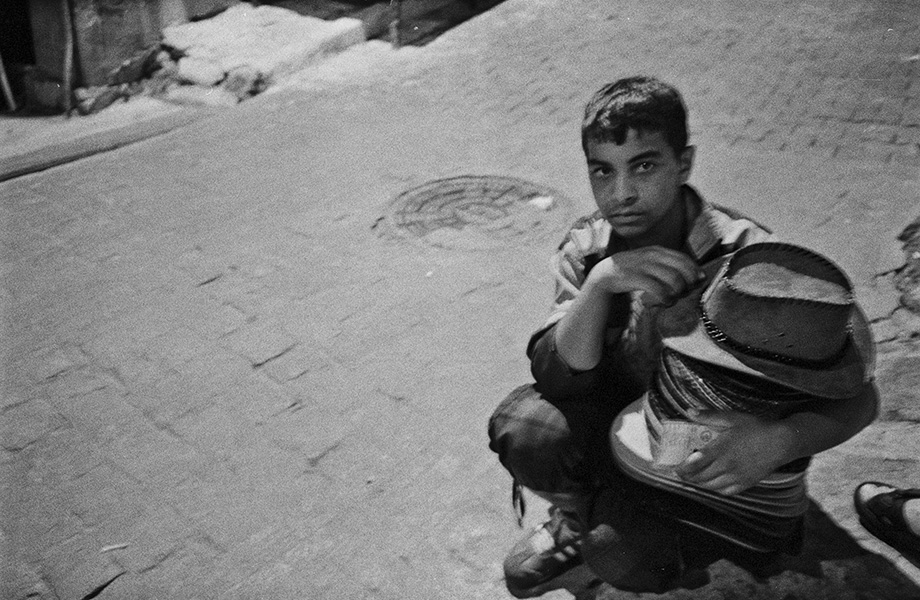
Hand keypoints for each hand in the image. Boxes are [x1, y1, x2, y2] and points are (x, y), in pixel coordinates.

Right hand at [588, 247, 702, 306]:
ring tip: (673, 299)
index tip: (698, 282)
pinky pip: (657, 288)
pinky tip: (665, 302)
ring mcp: (641, 265)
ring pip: (672, 278)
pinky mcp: (633, 278)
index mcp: (654, 250)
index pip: (682, 257)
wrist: (601, 278)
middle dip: (688, 282)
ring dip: (678, 292)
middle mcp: (649, 255)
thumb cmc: (629, 275)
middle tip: (685, 293)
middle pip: (681, 267)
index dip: (694, 270)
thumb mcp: (647, 264)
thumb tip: (699, 275)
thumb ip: (667, 266)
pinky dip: (665, 297)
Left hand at [674, 410, 793, 495]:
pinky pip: (724, 491)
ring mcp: (736, 477)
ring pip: (710, 486)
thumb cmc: (757, 428)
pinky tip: (711, 483)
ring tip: (693, 478)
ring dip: (699, 483)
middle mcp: (726, 466)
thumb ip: (709, 416)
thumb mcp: (732, 418)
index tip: (675, 467)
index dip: (682, 468)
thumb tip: (689, 411)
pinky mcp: (745, 484)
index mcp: (720, 449)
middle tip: (681, 473)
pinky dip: (714, 489)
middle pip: (700, 477)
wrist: (782, 442)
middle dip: (687, 477)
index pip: (694, 464)